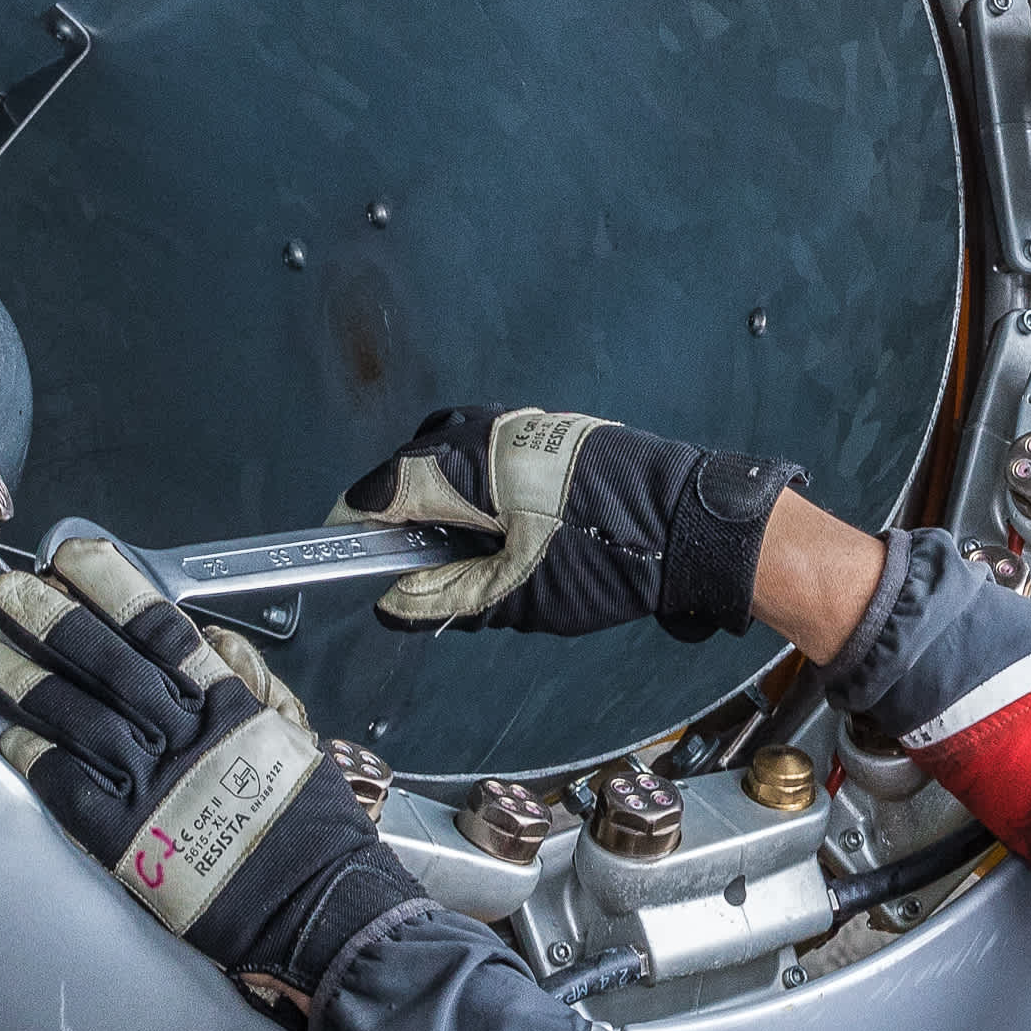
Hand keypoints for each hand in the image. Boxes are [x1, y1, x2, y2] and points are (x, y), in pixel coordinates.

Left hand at [0, 535, 421, 1002]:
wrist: (322, 905)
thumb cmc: (314, 833)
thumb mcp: (294, 740)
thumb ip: (249, 688)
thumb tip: (211, 643)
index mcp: (229, 707)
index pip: (160, 629)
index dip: (111, 587)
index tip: (75, 560)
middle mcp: (187, 736)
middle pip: (107, 661)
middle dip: (51, 619)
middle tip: (10, 593)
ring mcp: (155, 786)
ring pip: (78, 715)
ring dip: (24, 681)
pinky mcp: (130, 839)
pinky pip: (69, 786)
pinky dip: (34, 755)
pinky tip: (6, 731)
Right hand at [330, 407, 807, 642]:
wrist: (690, 522)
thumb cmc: (613, 555)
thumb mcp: (519, 596)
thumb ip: (446, 599)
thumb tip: (396, 604)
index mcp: (471, 468)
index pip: (385, 488)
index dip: (356, 522)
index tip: (340, 546)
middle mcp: (489, 433)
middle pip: (412, 466)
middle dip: (399, 511)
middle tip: (402, 561)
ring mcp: (520, 426)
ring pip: (449, 453)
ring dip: (438, 495)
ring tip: (455, 548)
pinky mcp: (548, 431)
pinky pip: (488, 449)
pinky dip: (474, 483)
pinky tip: (498, 525)